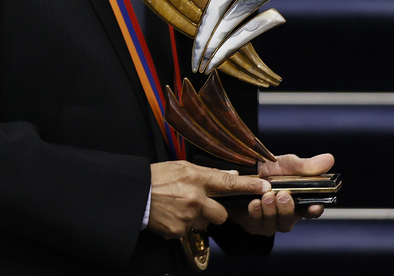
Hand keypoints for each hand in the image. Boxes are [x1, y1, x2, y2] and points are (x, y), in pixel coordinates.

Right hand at [147, 160, 269, 238]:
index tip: (263, 186)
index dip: (248, 185)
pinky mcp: (178, 231)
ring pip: (205, 223)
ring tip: (180, 206)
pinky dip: (183, 224)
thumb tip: (230, 175)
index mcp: (196, 179)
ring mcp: (187, 217)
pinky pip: (190, 231)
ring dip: (198, 218)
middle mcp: (195, 199)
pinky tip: (173, 214)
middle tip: (200, 203)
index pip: (228, 183)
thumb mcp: (181, 167)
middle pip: (221, 214)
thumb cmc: (157, 177)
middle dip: (215, 211)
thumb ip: (207, 173)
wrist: (135, 195)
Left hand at [228, 152, 335, 235]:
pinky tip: (254, 203)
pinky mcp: (253, 224)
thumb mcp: (286, 163)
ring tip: (266, 196)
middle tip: (283, 196)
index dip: (314, 210)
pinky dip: (256, 214)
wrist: (241, 169)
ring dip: (270, 211)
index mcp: (298, 201)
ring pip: (274, 224)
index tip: (314, 206)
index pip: (311, 211)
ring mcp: (269, 221)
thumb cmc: (268, 168)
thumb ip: (305, 165)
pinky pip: (256, 225)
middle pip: (290, 220)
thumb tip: (330, 159)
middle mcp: (285, 214)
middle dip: (287, 209)